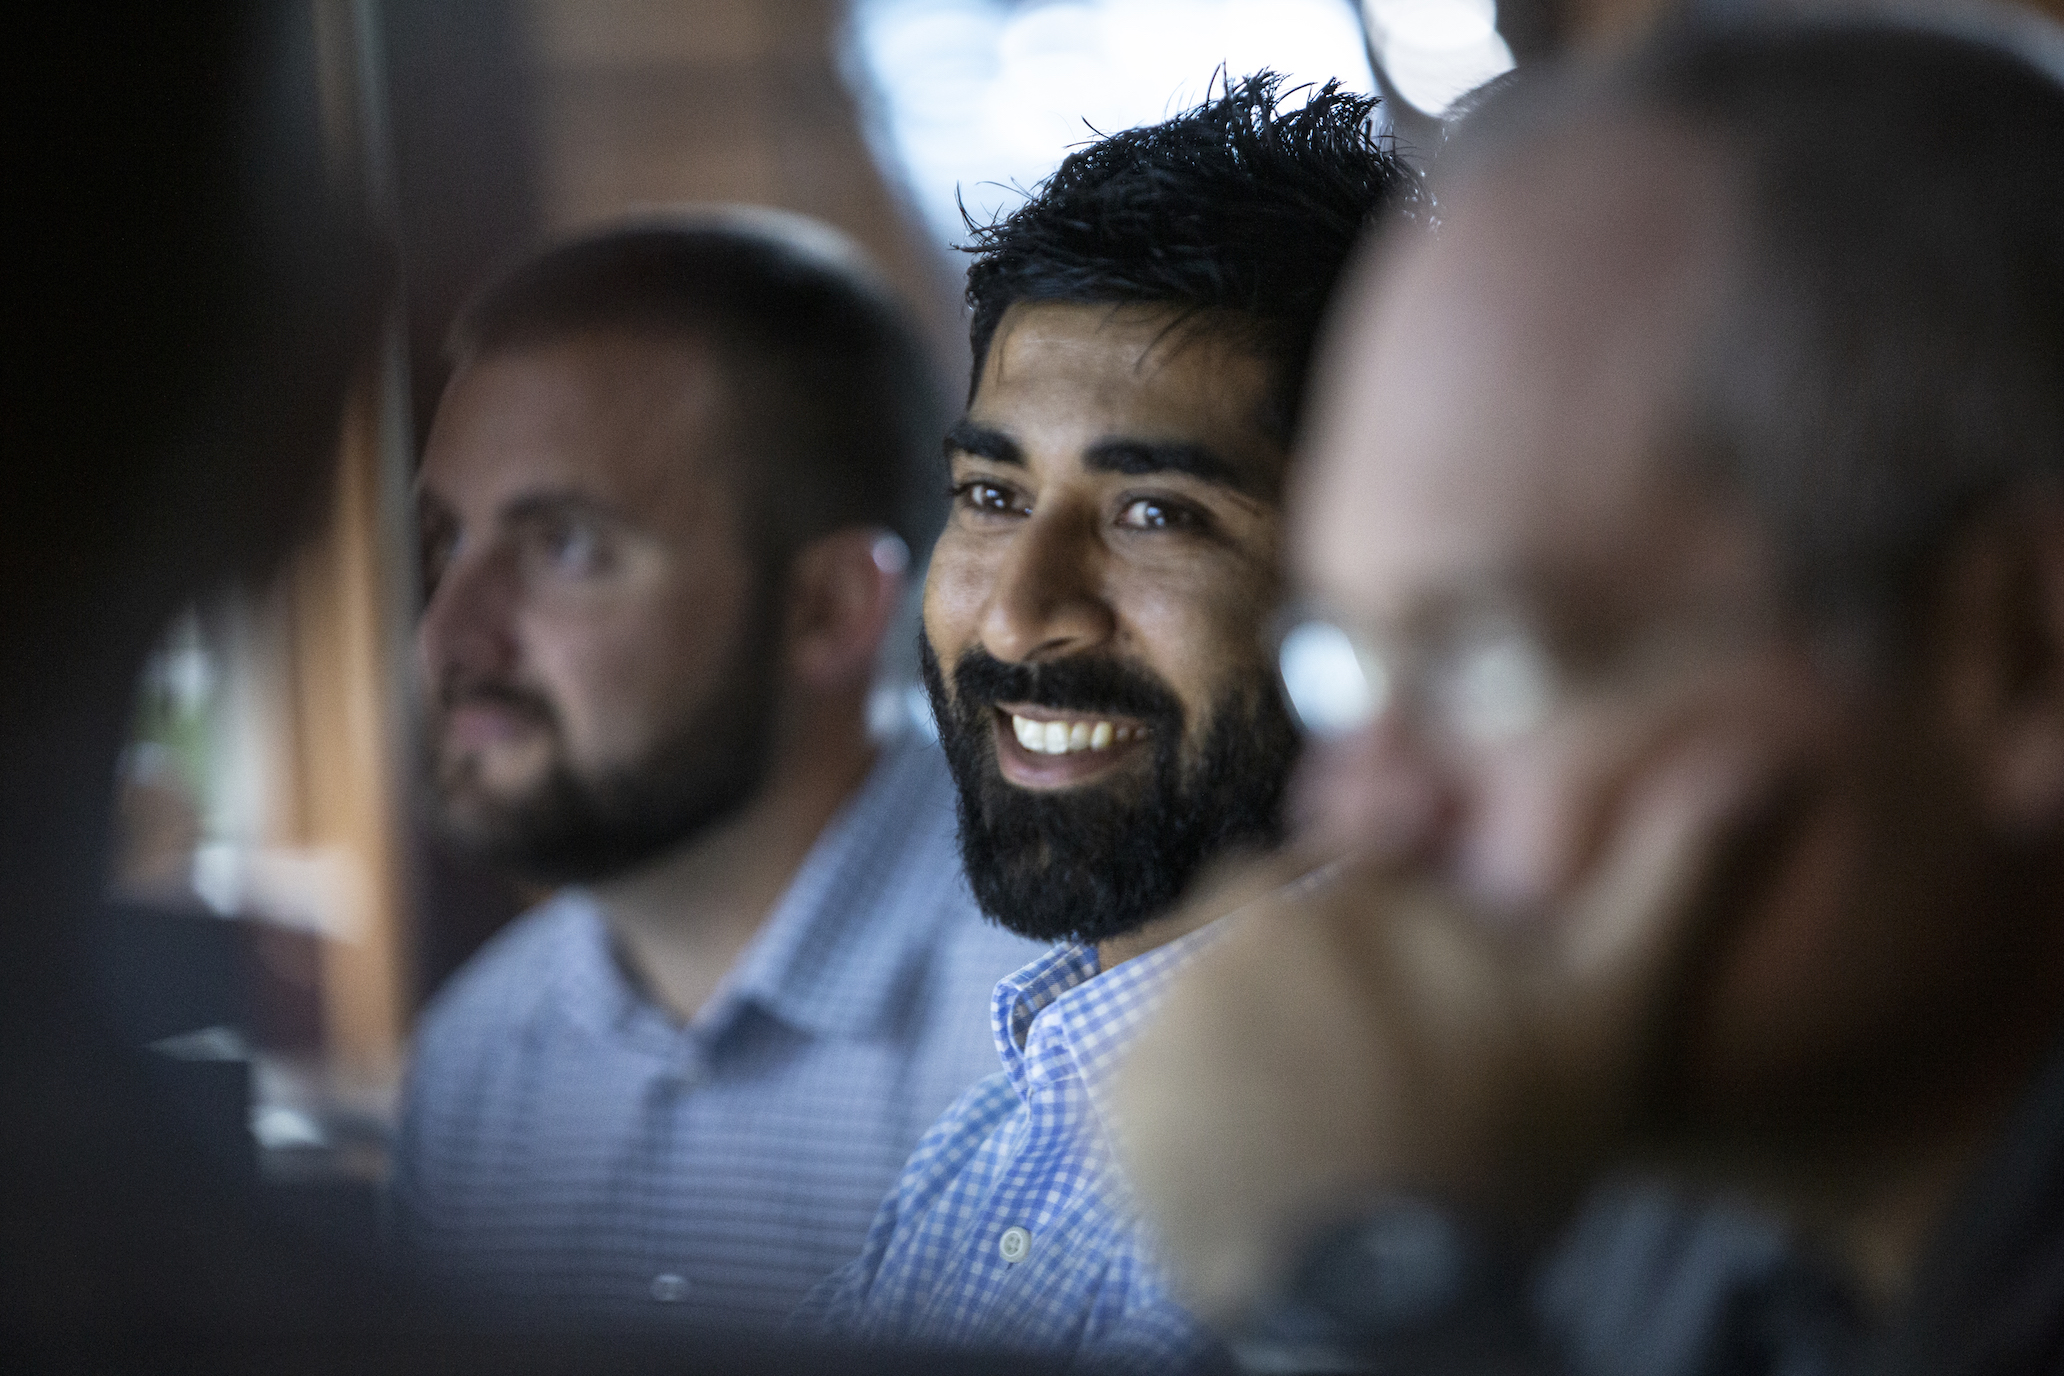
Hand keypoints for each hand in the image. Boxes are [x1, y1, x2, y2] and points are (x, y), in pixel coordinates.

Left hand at [1107, 744, 1772, 1323]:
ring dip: (1243, 1051)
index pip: (1341, 875)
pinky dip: (1183, 1113)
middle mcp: (1228, 930)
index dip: (1380, 944)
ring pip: (1199, 1003)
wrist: (1399, 1303)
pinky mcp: (1114, 1100)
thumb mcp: (1613, 1008)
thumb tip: (1770, 757)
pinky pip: (1140, 1080)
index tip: (1408, 1020)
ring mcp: (1160, 1015)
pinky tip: (1252, 1160)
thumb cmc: (1508, 1149)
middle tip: (1362, 1087)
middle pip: (1260, 938)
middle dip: (1304, 993)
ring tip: (1312, 1133)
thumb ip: (1675, 874)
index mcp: (1341, 889)